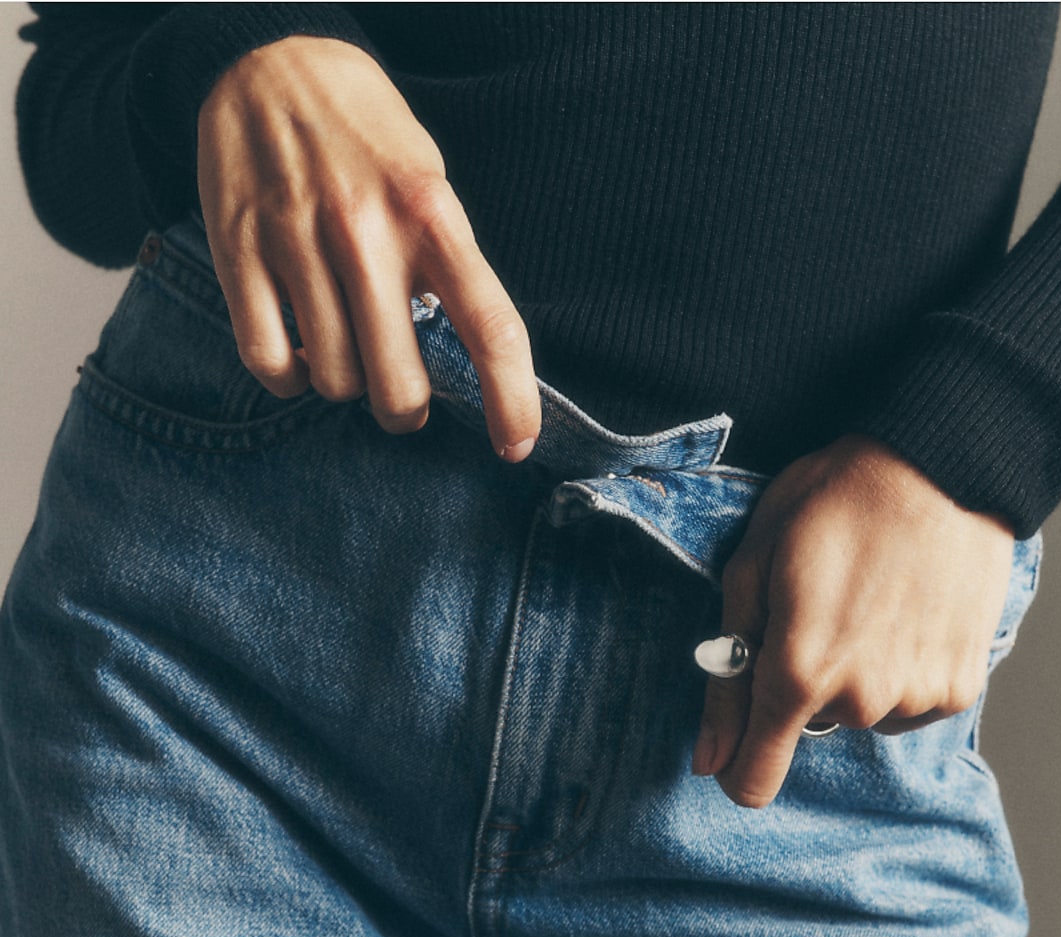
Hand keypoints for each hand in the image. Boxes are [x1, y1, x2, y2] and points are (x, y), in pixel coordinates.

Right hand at [197, 35, 540, 457]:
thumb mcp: (428, 184)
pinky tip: (298, 357)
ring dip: (345, 388)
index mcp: (431, 215)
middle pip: (400, 385)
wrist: (268, 61)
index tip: (516, 446)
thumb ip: (446, 268)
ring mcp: (297, 241)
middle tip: (403, 397)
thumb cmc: (366, 141)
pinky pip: (268, 361)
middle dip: (406, 412)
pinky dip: (288, 379)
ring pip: (334, 381)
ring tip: (346, 353)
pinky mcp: (238, 250)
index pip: (491, 328)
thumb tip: (461, 367)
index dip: (511, 402)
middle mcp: (365, 231)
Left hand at [693, 435, 1015, 808]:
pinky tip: (907, 616)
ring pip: (861, 713)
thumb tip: (709, 762)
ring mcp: (916, 698)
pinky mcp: (961, 688)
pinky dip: (903, 672)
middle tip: (821, 607)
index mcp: (797, 673)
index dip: (738, 767)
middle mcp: (860, 701)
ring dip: (857, 675)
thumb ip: (727, 679)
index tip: (736, 748)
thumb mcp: (752, 572)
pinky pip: (910, 705)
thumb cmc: (834, 501)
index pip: (755, 778)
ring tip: (870, 602)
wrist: (942, 465)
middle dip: (803, 679)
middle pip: (808, 725)